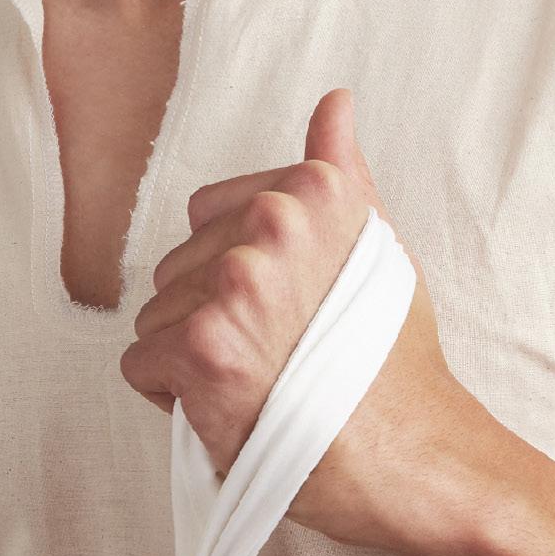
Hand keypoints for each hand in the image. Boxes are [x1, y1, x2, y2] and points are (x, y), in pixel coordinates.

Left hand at [119, 88, 474, 547]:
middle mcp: (271, 223)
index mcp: (310, 189)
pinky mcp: (203, 348)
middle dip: (211, 314)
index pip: (209, 215)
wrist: (413, 453)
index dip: (236, 271)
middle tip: (276, 355)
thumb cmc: (395, 360)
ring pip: (156, 317)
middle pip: (179, 267)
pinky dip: (173, 399)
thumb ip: (341, 168)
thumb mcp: (375, 242)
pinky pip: (141, 366)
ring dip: (192, 358)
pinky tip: (230, 409)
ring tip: (258, 384)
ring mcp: (235, 284)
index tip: (285, 310)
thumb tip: (334, 102)